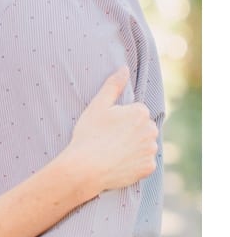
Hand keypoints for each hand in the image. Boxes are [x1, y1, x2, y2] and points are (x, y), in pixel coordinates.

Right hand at [65, 67, 156, 191]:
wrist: (85, 168)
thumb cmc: (89, 135)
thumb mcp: (97, 106)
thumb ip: (113, 86)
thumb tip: (124, 68)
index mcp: (140, 112)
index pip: (135, 113)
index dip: (119, 120)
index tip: (106, 128)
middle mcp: (151, 130)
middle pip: (142, 129)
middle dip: (130, 133)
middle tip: (108, 140)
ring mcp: (151, 150)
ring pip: (143, 146)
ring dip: (133, 148)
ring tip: (112, 153)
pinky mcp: (149, 167)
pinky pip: (143, 163)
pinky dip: (133, 164)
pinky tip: (118, 164)